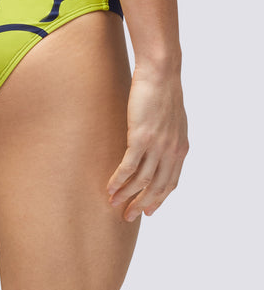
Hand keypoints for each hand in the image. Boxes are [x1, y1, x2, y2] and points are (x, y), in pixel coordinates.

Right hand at [107, 66, 188, 221]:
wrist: (161, 73)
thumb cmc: (163, 90)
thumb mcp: (172, 118)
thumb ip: (168, 135)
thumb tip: (159, 142)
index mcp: (181, 148)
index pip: (171, 182)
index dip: (158, 198)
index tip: (147, 210)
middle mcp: (171, 152)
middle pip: (157, 187)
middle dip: (141, 204)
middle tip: (128, 216)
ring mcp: (157, 147)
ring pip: (141, 180)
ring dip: (126, 195)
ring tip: (113, 204)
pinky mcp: (141, 139)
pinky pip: (128, 167)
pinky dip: (118, 181)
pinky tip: (109, 188)